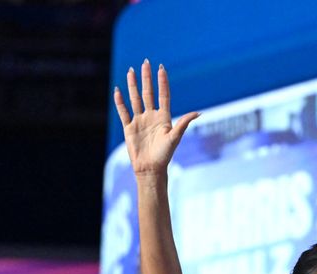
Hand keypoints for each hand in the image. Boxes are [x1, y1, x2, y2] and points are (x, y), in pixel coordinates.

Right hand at [113, 60, 199, 176]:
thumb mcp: (175, 138)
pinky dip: (120, 102)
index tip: (161, 68)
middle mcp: (151, 116)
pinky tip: (118, 90)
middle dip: (147, 78)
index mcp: (163, 117)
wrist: (151, 169)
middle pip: (148, 93)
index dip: (162, 82)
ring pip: (135, 98)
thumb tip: (198, 112)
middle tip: (146, 62)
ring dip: (133, 85)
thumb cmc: (165, 156)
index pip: (163, 95)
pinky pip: (123, 112)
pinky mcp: (129, 128)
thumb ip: (184, 123)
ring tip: (131, 71)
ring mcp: (140, 121)